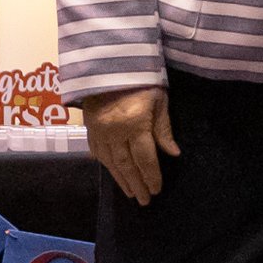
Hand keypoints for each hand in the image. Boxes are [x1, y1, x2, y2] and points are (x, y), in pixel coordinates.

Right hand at [85, 86, 179, 204]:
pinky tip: (113, 172)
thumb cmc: (141, 79)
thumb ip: (164, 128)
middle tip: (144, 200)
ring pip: (111, 162)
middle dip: (137, 184)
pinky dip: (106, 165)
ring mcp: (99, 130)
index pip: (145, 158)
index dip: (151, 176)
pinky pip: (97, 152)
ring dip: (121, 179)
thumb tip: (173, 154)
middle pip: (127, 165)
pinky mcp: (89, 127)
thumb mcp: (159, 99)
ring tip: (131, 193)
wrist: (109, 61)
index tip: (157, 190)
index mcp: (135, 123)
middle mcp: (114, 131)